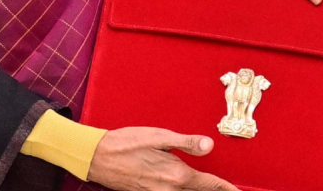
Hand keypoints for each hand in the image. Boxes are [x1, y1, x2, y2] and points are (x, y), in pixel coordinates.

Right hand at [87, 127, 237, 190]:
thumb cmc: (126, 143)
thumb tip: (209, 145)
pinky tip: (186, 189)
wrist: (96, 157)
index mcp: (175, 174)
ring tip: (212, 189)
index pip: (209, 185)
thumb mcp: (159, 137)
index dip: (226, 189)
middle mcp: (168, 189)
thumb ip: (186, 143)